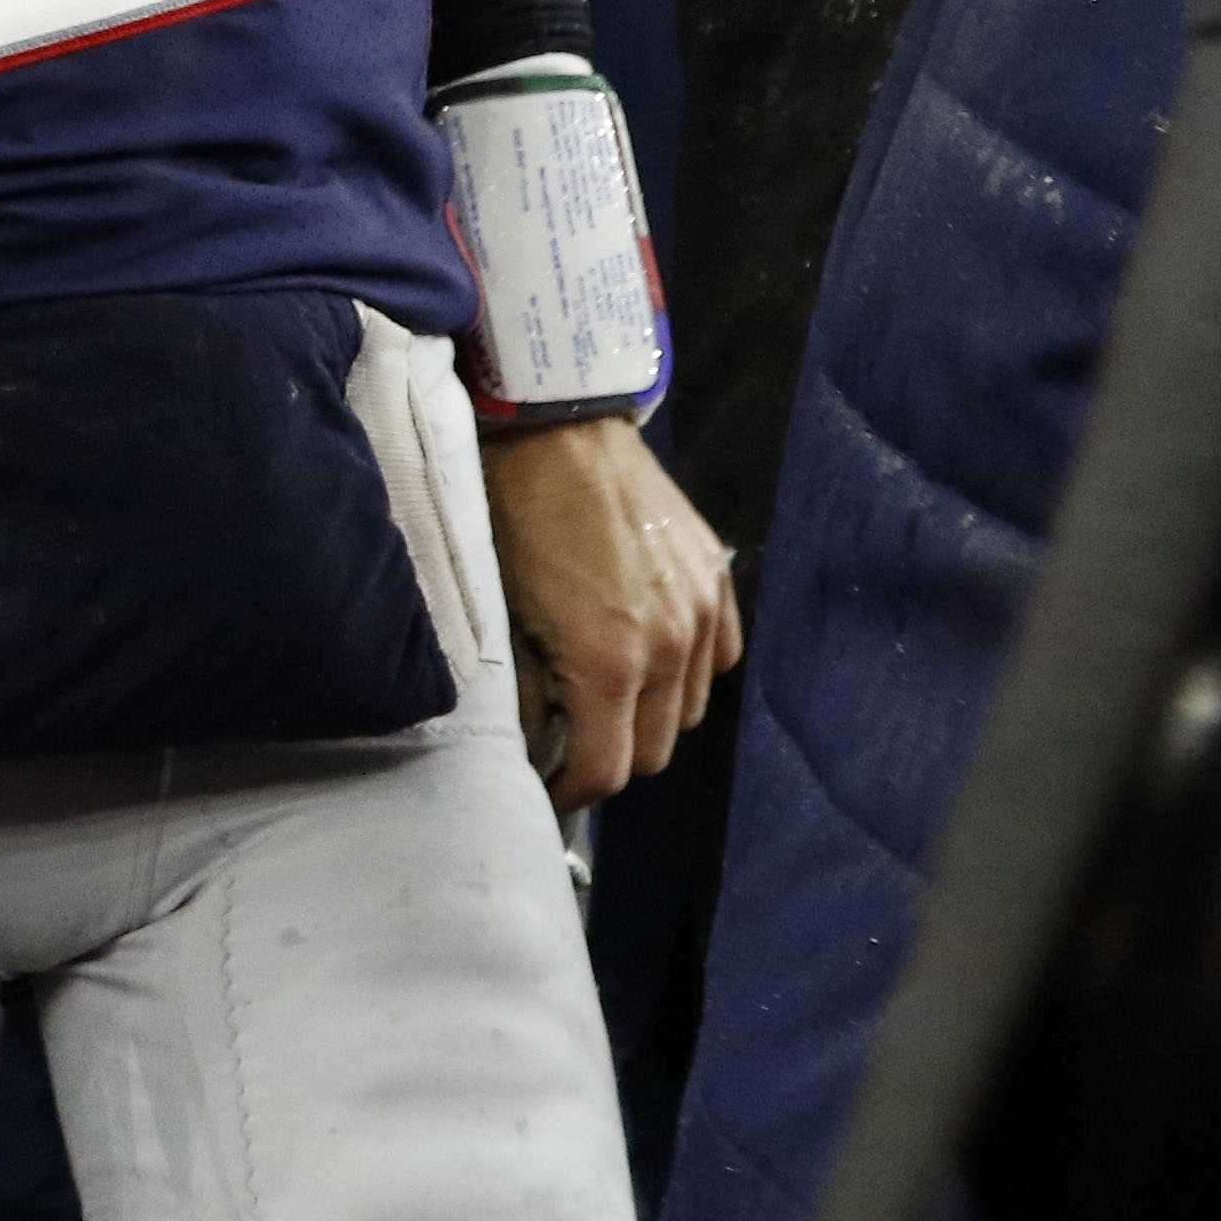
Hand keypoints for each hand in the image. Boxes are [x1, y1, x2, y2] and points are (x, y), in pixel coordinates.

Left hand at [479, 412, 740, 810]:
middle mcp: (670, 648)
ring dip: (650, 717)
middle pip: (656, 752)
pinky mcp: (719, 579)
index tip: (547, 786)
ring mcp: (703, 612)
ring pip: (690, 710)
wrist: (557, 429)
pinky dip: (687, 671)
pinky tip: (648, 654)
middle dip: (611, 757)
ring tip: (605, 696)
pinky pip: (719, 658)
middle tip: (570, 738)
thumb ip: (524, 691)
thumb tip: (531, 743)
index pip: (608, 772)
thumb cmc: (511, 517)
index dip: (572, 791)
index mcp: (609, 664)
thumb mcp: (502, 613)